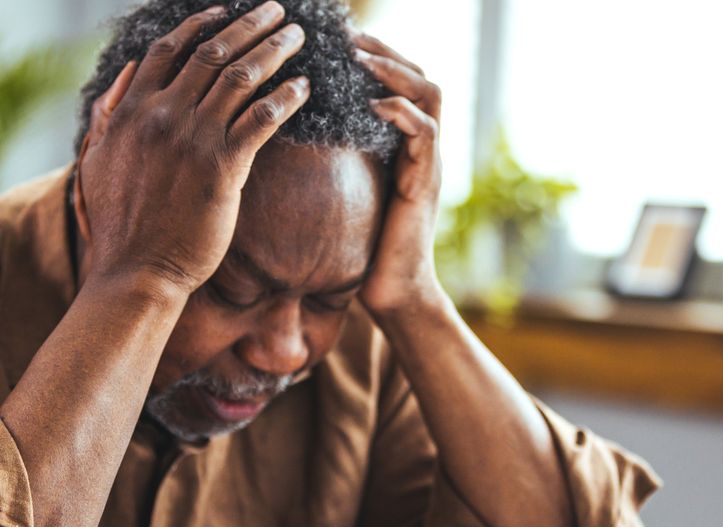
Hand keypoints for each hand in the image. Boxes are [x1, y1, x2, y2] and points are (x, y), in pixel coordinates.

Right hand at [73, 1, 310, 295]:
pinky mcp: (223, 167)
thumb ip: (109, 115)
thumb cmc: (119, 225)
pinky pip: (262, 118)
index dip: (201, 25)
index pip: (169, 49)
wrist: (135, 271)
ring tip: (297, 35)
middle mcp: (161, 115)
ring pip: (242, 77)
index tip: (225, 12)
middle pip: (213, 53)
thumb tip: (125, 76)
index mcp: (131, 110)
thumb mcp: (98, 161)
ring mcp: (193, 139)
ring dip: (274, 49)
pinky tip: (303, 86)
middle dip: (250, 25)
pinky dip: (286, 96)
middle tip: (277, 9)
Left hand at [352, 34, 447, 316]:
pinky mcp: (426, 183)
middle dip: (387, 51)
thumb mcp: (349, 193)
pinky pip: (424, 132)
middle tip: (351, 38)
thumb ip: (338, 162)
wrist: (392, 293)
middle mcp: (423, 149)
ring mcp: (429, 163)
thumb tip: (292, 138)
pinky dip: (399, 112)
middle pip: (421, 77)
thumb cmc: (365, 250)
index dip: (377, 57)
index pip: (402, 84)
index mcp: (404, 147)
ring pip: (429, 94)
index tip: (342, 42)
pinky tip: (370, 105)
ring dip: (394, 71)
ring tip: (360, 60)